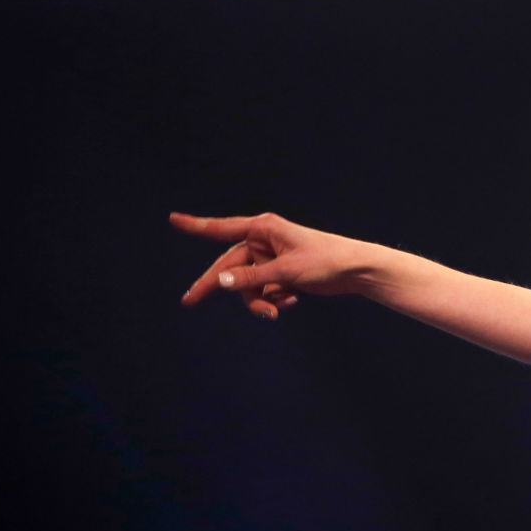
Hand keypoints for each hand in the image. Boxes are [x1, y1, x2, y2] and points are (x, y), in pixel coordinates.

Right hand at [174, 211, 367, 319]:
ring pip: (248, 285)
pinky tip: (294, 301)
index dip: (196, 226)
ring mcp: (272, 259)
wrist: (358, 272)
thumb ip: (250, 278)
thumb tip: (219, 281)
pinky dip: (276, 299)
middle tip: (190, 302)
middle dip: (218, 286)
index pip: (222, 228)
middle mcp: (264, 241)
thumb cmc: (326, 262)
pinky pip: (265, 291)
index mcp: (263, 228)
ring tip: (275, 311)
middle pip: (229, 266)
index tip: (172, 219)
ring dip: (258, 300)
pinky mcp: (282, 274)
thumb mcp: (285, 272)